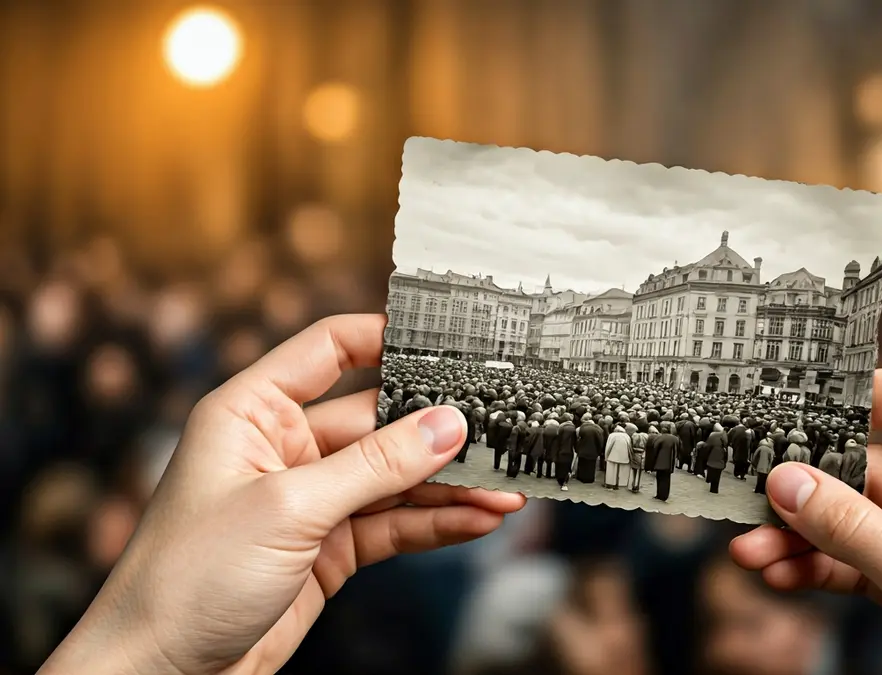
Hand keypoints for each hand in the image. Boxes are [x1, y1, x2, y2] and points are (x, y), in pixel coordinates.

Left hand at [41, 315, 525, 674]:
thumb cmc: (186, 578)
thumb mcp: (289, 508)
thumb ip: (374, 467)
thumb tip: (446, 426)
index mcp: (252, 412)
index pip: (328, 350)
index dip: (385, 339)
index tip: (446, 342)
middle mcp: (284, 448)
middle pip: (377, 422)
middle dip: (437, 432)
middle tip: (497, 432)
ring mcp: (310, 500)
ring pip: (395, 479)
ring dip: (449, 485)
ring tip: (505, 488)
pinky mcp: (330, 549)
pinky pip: (395, 525)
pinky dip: (437, 524)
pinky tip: (478, 520)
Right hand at [730, 368, 881, 673]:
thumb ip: (856, 531)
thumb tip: (788, 482)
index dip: (853, 398)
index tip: (790, 405)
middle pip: (867, 473)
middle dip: (807, 492)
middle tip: (750, 502)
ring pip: (857, 525)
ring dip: (804, 539)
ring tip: (751, 553)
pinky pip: (863, 566)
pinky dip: (824, 572)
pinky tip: (783, 576)